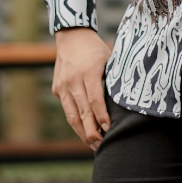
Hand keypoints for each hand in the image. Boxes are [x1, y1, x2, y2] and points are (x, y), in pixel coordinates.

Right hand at [52, 27, 112, 150]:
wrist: (71, 36)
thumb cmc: (96, 49)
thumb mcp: (108, 60)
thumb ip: (112, 80)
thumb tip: (124, 104)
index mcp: (88, 72)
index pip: (95, 100)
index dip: (101, 116)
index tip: (109, 129)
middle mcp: (73, 80)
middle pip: (82, 112)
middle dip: (92, 132)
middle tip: (102, 146)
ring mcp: (63, 86)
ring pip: (71, 115)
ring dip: (82, 132)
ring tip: (92, 145)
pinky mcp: (57, 89)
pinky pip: (67, 109)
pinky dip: (75, 121)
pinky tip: (84, 131)